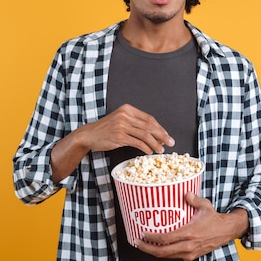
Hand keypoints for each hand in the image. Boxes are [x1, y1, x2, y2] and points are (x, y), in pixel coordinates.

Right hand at [50, 104, 173, 181]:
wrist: (89, 134)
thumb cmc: (106, 129)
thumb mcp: (121, 120)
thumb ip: (135, 123)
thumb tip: (155, 133)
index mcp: (127, 109)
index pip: (149, 118)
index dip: (160, 128)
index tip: (167, 135)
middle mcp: (125, 115)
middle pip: (149, 126)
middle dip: (162, 135)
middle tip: (170, 142)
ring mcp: (122, 125)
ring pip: (145, 135)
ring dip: (155, 144)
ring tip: (160, 150)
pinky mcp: (119, 136)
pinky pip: (137, 142)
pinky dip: (146, 148)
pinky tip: (149, 152)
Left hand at [136, 193, 247, 260]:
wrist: (226, 232)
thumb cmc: (214, 219)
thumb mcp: (205, 205)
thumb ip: (193, 199)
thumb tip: (185, 193)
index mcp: (190, 233)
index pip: (165, 239)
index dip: (151, 238)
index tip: (143, 233)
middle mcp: (188, 246)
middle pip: (163, 252)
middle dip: (147, 248)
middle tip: (138, 242)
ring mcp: (189, 253)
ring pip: (167, 256)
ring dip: (154, 252)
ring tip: (144, 245)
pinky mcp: (191, 256)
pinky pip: (174, 256)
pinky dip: (164, 253)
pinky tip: (158, 247)